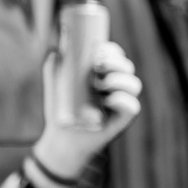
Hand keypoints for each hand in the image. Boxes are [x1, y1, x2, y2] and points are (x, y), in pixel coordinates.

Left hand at [33, 42, 141, 180]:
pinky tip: (108, 100)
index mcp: (104, 74)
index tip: (97, 50)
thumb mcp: (55, 85)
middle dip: (115, 62)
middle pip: (127, 67)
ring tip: (98, 85)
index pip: (116, 56)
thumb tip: (55, 53)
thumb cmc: (61, 109)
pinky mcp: (123, 119)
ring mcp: (121, 102)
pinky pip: (133, 106)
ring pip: (134, 84)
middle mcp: (116, 86)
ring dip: (118, 80)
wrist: (61, 137)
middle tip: (97, 65)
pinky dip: (123, 100)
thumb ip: (54, 68)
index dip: (111, 50)